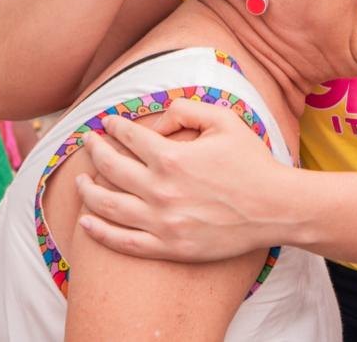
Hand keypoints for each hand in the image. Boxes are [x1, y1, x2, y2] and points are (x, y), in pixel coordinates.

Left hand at [74, 100, 287, 261]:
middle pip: (111, 168)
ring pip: (109, 207)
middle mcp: (160, 190)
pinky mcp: (169, 248)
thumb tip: (159, 119)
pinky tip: (86, 222)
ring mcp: (162, 222)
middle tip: (88, 143)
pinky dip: (99, 232)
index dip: (115, 127)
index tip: (108, 123)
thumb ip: (188, 109)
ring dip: (88, 191)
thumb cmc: (252, 162)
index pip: (129, 137)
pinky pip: (123, 242)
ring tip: (81, 182)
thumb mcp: (225, 120)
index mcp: (172, 157)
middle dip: (95, 151)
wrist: (275, 208)